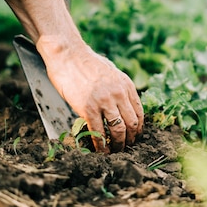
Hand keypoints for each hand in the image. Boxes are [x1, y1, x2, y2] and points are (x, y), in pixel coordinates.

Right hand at [38, 38, 143, 152]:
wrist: (68, 54)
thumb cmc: (85, 62)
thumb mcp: (111, 71)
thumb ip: (118, 87)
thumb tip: (122, 101)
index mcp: (126, 85)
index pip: (139, 113)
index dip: (138, 129)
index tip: (134, 136)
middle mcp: (119, 94)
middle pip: (132, 124)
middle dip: (130, 140)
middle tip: (126, 148)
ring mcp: (104, 101)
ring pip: (118, 131)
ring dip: (117, 145)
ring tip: (114, 152)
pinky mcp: (88, 108)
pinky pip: (99, 132)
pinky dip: (101, 145)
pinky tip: (100, 151)